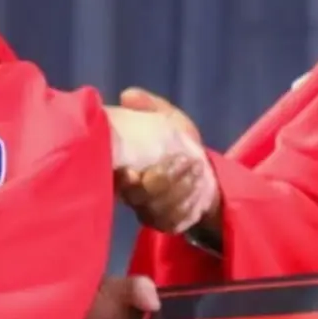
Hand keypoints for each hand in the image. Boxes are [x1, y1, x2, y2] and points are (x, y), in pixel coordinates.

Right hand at [114, 88, 218, 232]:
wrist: (204, 171)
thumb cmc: (178, 144)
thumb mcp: (169, 120)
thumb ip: (149, 106)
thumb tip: (127, 95)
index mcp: (123, 168)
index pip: (114, 178)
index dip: (121, 179)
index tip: (132, 171)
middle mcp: (131, 193)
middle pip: (139, 195)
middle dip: (163, 178)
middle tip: (186, 160)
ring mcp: (149, 211)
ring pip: (159, 206)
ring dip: (181, 186)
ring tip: (197, 167)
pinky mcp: (167, 223)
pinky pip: (176, 218)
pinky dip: (190, 201)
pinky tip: (199, 185)